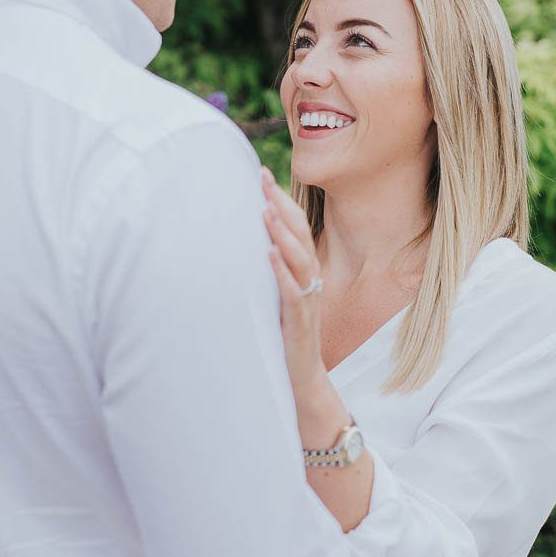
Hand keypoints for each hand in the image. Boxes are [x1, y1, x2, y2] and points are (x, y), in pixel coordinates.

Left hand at [260, 167, 325, 396]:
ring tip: (266, 211)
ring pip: (300, 260)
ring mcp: (307, 302)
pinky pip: (293, 293)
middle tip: (262, 178)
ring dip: (283, 234)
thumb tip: (246, 243)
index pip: (296, 228)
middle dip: (282, 205)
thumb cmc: (285, 338)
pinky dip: (281, 273)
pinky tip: (267, 255)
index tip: (263, 174)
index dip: (282, 201)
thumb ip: (268, 272)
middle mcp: (309, 282)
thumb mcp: (276, 298)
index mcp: (304, 273)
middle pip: (300, 235)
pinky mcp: (300, 324)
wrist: (302, 381)